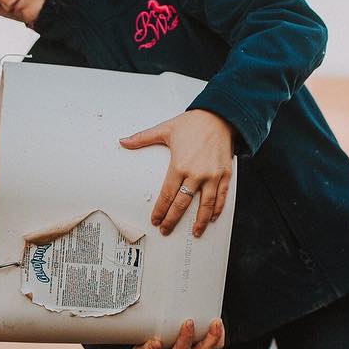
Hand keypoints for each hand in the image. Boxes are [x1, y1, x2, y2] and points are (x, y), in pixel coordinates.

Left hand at [120, 109, 233, 236]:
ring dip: (199, 221)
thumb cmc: (192, 123)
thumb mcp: (165, 129)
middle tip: (166, 230)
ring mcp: (212, 175)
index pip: (167, 195)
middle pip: (182, 203)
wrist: (219, 116)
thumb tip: (123, 141)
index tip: (155, 220)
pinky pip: (221, 196)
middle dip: (173, 219)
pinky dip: (217, 209)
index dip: (160, 210)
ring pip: (205, 205)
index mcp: (179, 165)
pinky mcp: (225, 174)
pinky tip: (212, 217)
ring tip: (195, 232)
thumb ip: (142, 138)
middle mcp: (196, 173)